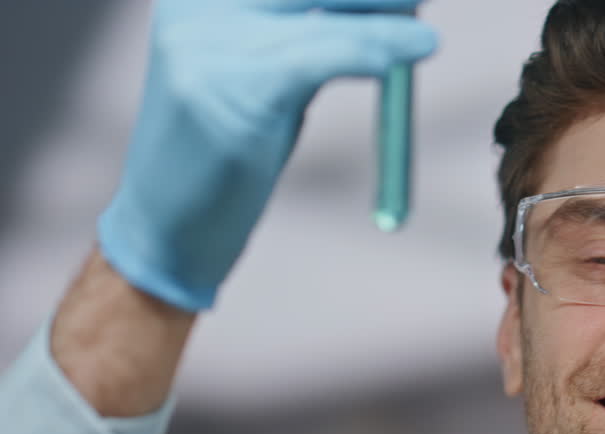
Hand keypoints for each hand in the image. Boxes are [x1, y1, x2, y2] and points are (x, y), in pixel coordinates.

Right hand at [98, 0, 436, 311]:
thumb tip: (395, 4)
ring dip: (386, 24)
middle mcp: (198, 6)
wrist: (167, 230)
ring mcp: (209, 44)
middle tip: (421, 1)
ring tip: (428, 38)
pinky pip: (321, 58)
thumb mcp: (266, 78)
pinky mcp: (234, 87)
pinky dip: (371, 52)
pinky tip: (406, 53)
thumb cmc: (227, 154)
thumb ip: (312, 37)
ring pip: (326, 21)